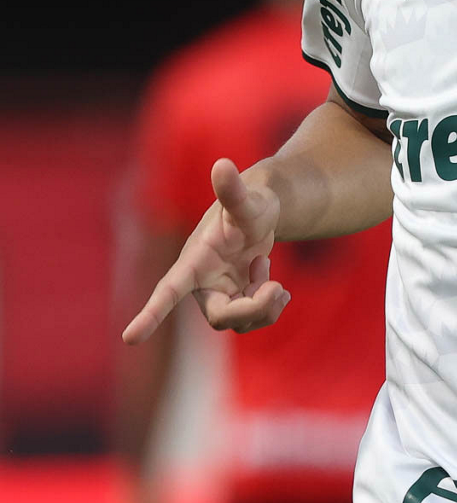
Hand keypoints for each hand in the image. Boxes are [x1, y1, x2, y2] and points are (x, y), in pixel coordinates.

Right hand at [122, 158, 288, 342]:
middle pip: (220, 317)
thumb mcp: (245, 200)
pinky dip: (271, 305)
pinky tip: (277, 287)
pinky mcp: (233, 301)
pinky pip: (251, 320)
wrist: (260, 214)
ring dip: (266, 306)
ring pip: (239, 322)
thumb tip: (222, 164)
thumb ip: (232, 190)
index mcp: (194, 260)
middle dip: (253, 308)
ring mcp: (217, 294)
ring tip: (274, 276)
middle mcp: (200, 282)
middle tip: (280, 288)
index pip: (169, 290)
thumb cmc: (249, 204)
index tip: (130, 338)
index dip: (151, 314)